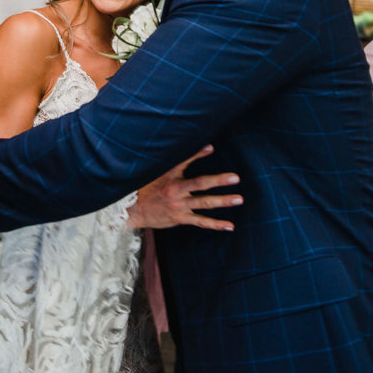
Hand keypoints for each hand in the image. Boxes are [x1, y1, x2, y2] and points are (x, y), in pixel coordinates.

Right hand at [126, 145, 242, 230]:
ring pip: (204, 203)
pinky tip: (229, 225)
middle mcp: (175, 190)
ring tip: (239, 199)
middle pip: (199, 184)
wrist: (133, 210)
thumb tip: (202, 148)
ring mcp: (179, 205)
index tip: (211, 148)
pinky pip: (200, 221)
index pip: (184, 162)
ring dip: (222, 201)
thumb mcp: (160, 172)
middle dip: (218, 180)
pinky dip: (215, 224)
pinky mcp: (180, 218)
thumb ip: (178, 162)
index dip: (197, 154)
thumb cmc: (149, 187)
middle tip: (235, 178)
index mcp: (170, 176)